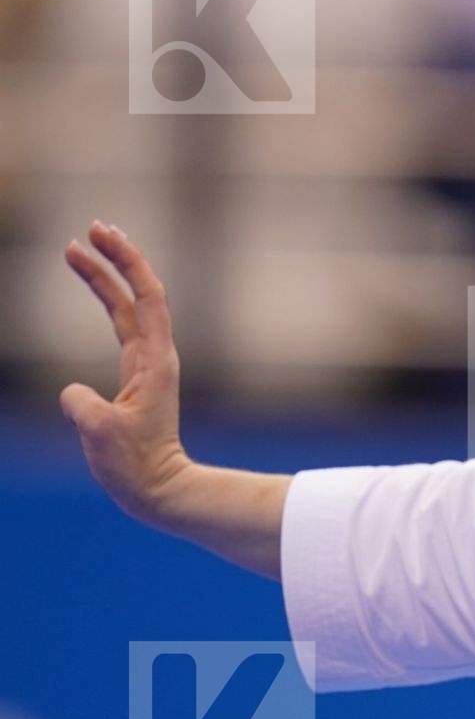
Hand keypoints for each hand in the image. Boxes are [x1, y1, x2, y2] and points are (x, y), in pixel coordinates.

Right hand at [60, 222, 191, 525]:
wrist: (158, 489)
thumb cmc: (134, 467)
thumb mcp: (102, 436)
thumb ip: (85, 409)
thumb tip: (73, 392)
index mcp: (155, 361)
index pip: (146, 298)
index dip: (126, 263)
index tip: (100, 236)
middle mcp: (156, 355)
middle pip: (137, 294)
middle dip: (115, 259)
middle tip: (88, 228)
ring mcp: (148, 363)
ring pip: (128, 307)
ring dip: (106, 276)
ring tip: (77, 248)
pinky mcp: (137, 374)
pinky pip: (124, 325)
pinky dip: (109, 302)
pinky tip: (97, 290)